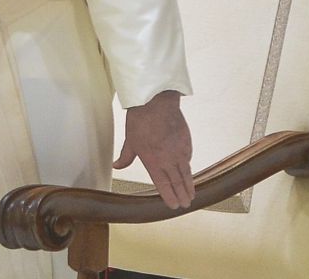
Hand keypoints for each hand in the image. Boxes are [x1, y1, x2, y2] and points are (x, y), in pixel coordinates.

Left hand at [115, 90, 194, 209]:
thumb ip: (126, 156)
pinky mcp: (187, 143)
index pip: (163, 185)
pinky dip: (188, 168)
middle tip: (185, 205)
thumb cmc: (140, 120)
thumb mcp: (130, 140)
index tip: (173, 206)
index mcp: (153, 161)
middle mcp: (168, 160)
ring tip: (191, 196)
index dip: (169, 197)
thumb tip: (117, 166)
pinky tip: (189, 174)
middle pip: (177, 182)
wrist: (156, 103)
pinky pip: (188, 159)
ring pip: (186, 173)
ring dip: (189, 186)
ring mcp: (179, 152)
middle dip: (181, 195)